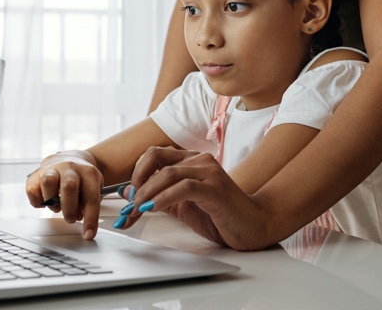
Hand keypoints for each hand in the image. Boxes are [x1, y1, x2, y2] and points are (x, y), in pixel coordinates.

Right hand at [25, 153, 102, 239]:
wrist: (69, 159)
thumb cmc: (81, 179)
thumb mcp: (92, 188)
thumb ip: (87, 204)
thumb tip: (79, 217)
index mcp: (88, 172)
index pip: (91, 197)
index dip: (90, 219)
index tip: (88, 234)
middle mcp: (70, 168)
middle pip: (68, 186)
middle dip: (69, 209)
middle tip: (71, 218)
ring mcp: (52, 169)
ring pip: (48, 182)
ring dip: (52, 202)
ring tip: (57, 206)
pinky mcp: (36, 174)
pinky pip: (32, 190)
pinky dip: (38, 201)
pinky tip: (45, 201)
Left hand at [115, 147, 272, 249]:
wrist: (252, 226)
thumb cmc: (220, 216)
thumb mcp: (181, 206)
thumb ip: (157, 196)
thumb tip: (128, 192)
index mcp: (191, 161)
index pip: (155, 154)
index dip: (136, 173)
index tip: (129, 197)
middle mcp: (200, 160)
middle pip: (156, 158)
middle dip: (137, 183)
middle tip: (129, 206)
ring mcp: (209, 172)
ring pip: (167, 173)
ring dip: (146, 194)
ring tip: (137, 211)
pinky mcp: (215, 188)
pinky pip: (183, 187)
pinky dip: (163, 198)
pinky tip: (153, 209)